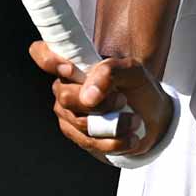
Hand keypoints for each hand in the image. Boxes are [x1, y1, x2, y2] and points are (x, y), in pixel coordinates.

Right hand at [28, 42, 173, 162]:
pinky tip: (130, 137)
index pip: (42, 53)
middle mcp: (65, 88)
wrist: (152, 118)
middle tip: (123, 100)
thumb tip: (88, 95)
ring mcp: (68, 114)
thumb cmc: (138, 88)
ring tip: (134, 120)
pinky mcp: (77, 137)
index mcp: (74, 64)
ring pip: (79, 122)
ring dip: (114, 124)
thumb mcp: (134, 72)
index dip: (49, 60)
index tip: (72, 70)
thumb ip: (111, 71)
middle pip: (65, 96)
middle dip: (99, 102)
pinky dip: (114, 142)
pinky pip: (89, 141)